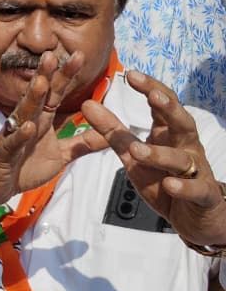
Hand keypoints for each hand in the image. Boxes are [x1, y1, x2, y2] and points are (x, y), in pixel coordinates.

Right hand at [0, 52, 104, 207]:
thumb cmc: (26, 166)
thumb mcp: (61, 155)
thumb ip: (83, 143)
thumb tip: (110, 134)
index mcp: (42, 119)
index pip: (55, 93)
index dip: (66, 75)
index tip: (79, 55)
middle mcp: (28, 121)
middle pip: (39, 95)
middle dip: (46, 76)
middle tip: (53, 55)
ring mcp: (14, 135)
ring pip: (23, 113)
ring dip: (32, 98)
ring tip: (42, 83)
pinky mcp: (4, 153)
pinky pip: (13, 142)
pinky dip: (20, 135)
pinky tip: (29, 126)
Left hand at [82, 70, 225, 247]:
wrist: (194, 216)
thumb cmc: (163, 179)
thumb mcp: (133, 155)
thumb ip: (112, 131)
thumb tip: (87, 104)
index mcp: (169, 134)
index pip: (163, 105)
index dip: (150, 89)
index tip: (130, 74)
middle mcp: (186, 147)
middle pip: (181, 122)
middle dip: (168, 108)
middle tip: (152, 95)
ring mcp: (197, 170)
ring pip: (182, 158)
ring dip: (160, 154)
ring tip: (137, 151)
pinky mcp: (204, 195)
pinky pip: (197, 189)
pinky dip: (183, 187)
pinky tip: (169, 185)